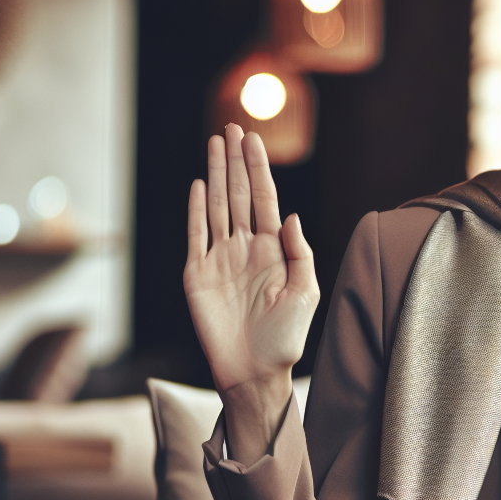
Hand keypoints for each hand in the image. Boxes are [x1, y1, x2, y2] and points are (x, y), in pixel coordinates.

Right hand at [184, 125, 318, 457]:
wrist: (255, 373)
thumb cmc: (286, 338)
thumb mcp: (306, 292)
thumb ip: (300, 252)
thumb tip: (290, 214)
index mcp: (273, 249)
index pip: (263, 199)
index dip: (258, 168)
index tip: (253, 138)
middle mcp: (245, 248)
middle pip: (238, 194)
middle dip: (235, 161)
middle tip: (232, 126)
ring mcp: (219, 259)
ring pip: (216, 207)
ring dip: (214, 175)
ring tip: (214, 143)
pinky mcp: (197, 276)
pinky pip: (195, 236)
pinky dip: (194, 211)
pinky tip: (197, 186)